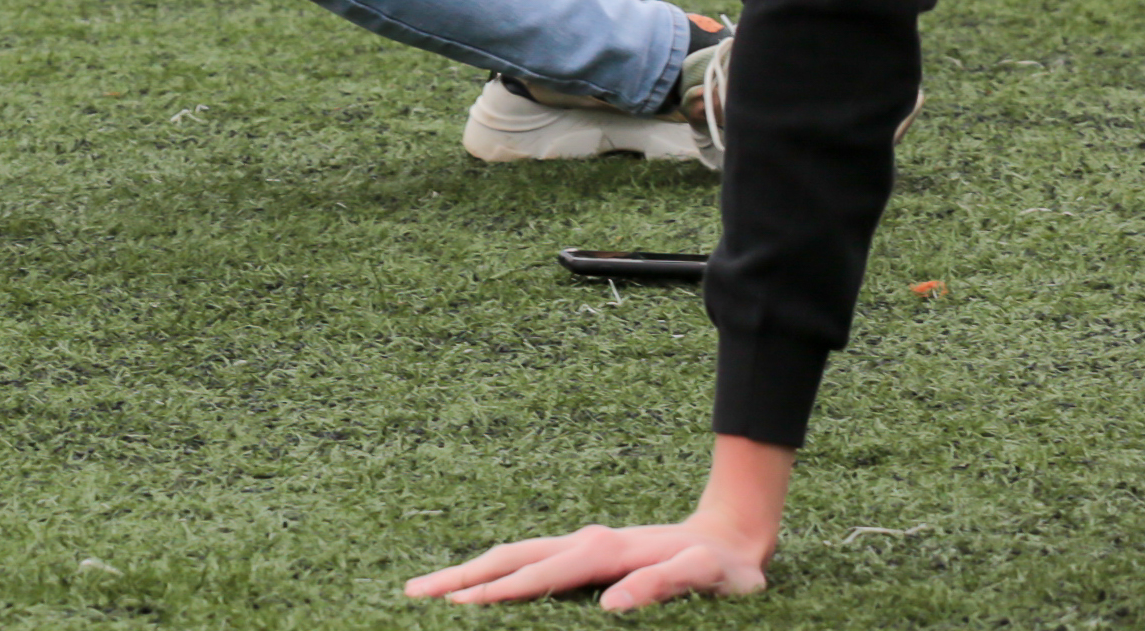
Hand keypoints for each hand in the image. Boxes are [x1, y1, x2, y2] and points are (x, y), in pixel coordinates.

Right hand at [405, 517, 770, 609]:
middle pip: (507, 558)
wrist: (732, 536)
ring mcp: (580, 544)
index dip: (498, 593)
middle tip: (412, 594)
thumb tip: (610, 604)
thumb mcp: (707, 579)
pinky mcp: (584, 553)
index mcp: (604, 551)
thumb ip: (663, 585)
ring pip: (511, 556)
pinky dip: (494, 572)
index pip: (537, 575)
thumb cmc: (724, 567)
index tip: (458, 608)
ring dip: (469, 573)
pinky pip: (528, 561)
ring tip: (427, 590)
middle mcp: (583, 542)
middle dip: (459, 579)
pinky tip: (479, 586)